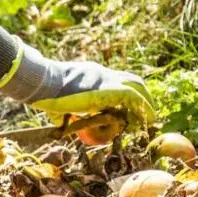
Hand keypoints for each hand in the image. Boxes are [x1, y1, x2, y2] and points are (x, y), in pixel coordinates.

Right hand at [30, 61, 155, 126]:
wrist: (46, 84)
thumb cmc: (46, 94)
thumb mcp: (57, 104)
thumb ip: (62, 112)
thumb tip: (59, 122)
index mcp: (90, 75)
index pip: (112, 81)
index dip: (122, 94)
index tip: (126, 108)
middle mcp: (102, 74)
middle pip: (129, 79)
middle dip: (140, 94)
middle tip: (144, 110)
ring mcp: (107, 79)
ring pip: (136, 86)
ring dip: (146, 101)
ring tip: (151, 116)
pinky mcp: (111, 88)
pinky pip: (134, 96)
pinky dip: (144, 106)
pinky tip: (150, 117)